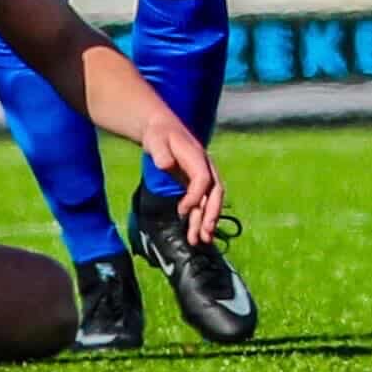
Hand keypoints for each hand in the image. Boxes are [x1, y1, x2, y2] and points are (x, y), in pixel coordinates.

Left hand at [141, 117, 224, 243]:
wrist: (162, 130)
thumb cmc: (158, 135)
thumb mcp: (156, 140)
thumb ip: (160, 152)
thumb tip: (166, 165)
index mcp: (196, 157)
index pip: (203, 179)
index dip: (195, 196)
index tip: (181, 211)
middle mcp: (205, 167)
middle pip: (215, 192)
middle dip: (211, 214)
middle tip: (204, 234)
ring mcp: (203, 175)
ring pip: (210, 201)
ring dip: (206, 221)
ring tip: (201, 241)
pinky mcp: (197, 183)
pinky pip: (203, 202)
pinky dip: (201, 217)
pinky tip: (196, 232)